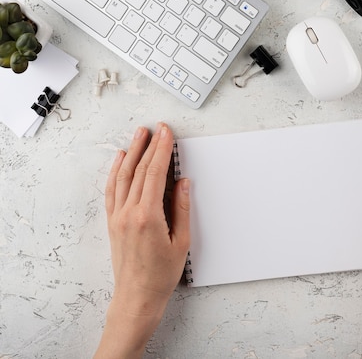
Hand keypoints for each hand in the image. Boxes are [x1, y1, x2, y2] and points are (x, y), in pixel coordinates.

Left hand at [95, 123, 189, 358]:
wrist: (136, 296)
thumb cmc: (160, 275)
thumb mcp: (181, 242)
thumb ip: (182, 208)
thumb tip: (183, 183)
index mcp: (147, 217)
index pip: (155, 174)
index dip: (162, 151)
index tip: (167, 134)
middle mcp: (128, 214)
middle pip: (139, 170)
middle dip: (149, 146)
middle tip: (157, 129)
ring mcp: (117, 217)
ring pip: (123, 176)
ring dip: (132, 153)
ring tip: (139, 135)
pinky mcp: (112, 222)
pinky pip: (112, 189)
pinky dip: (116, 171)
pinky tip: (121, 160)